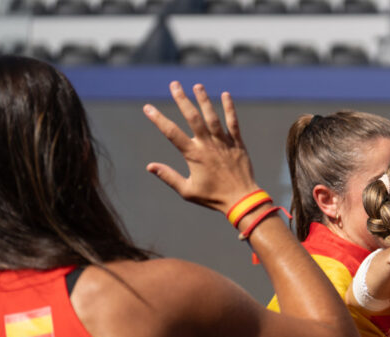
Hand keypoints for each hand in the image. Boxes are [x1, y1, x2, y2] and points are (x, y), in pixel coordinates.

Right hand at [143, 82, 258, 213]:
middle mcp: (208, 145)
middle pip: (192, 118)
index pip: (171, 133)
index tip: (148, 108)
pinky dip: (230, 108)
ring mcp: (224, 143)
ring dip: (204, 100)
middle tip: (174, 84)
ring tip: (197, 86)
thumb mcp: (187, 191)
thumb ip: (169, 177)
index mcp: (194, 155)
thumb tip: (150, 166)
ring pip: (212, 117)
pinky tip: (225, 95)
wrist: (242, 199)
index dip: (158, 119)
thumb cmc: (214, 197)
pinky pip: (233, 123)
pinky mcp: (238, 143)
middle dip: (182, 99)